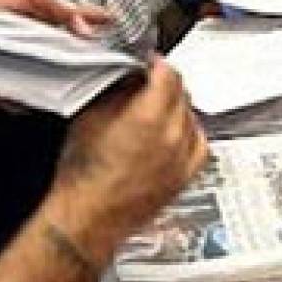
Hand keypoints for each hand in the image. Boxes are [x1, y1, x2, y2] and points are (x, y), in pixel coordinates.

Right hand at [45, 57, 209, 265]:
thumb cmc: (83, 175)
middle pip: (182, 93)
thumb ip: (117, 89)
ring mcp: (183, 157)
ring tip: (156, 110)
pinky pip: (198, 143)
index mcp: (150, 116)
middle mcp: (174, 136)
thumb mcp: (91, 116)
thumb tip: (131, 75)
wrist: (87, 218)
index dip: (155, 63)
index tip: (147, 63)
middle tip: (147, 84)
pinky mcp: (185, 176)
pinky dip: (188, 133)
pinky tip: (173, 133)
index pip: (168, 73)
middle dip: (165, 84)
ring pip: (191, 117)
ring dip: (177, 108)